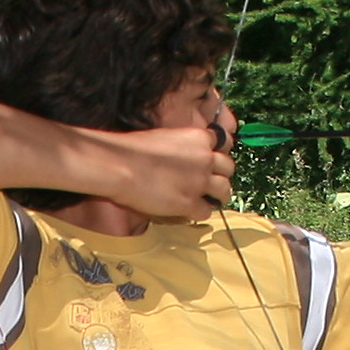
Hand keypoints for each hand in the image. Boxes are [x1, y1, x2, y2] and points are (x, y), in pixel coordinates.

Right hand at [87, 120, 235, 225]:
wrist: (120, 166)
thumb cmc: (132, 150)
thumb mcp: (163, 137)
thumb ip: (179, 145)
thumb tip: (179, 157)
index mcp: (198, 137)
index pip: (219, 144)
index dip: (213, 154)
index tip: (208, 162)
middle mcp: (205, 158)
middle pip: (229, 168)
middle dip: (221, 175)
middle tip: (212, 182)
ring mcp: (200, 182)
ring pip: (224, 191)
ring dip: (218, 196)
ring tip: (211, 200)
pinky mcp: (190, 203)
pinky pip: (206, 211)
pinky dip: (199, 212)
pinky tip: (189, 211)